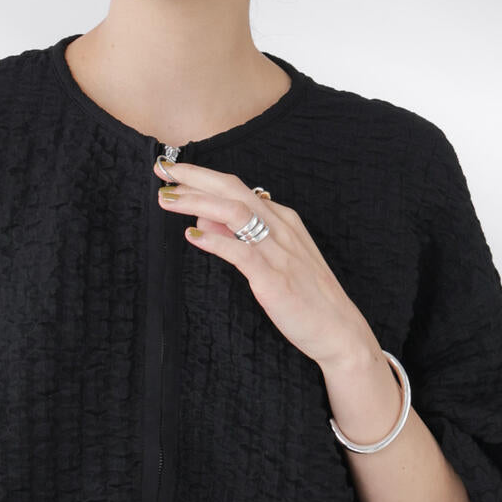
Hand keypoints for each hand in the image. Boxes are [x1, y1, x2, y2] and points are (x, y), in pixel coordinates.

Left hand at [152, 155, 368, 368]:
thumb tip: (203, 219)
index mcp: (282, 219)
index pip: (236, 187)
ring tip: (166, 200)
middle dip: (195, 177)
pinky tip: (192, 237)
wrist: (339, 330)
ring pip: (234, 212)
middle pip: (233, 189)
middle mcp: (281, 227)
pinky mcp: (274, 278)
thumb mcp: (273, 257)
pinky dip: (215, 241)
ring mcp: (278, 251)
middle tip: (162, 171)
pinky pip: (241, 252)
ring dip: (197, 202)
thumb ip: (241, 236)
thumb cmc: (306, 296)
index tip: (173, 171)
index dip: (202, 176)